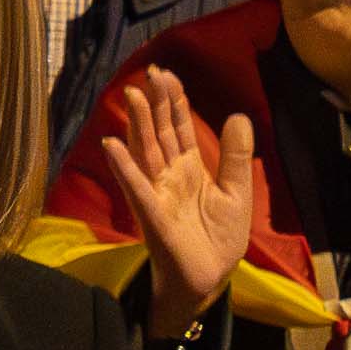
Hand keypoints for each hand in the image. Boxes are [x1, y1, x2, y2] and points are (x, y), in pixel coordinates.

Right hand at [94, 69, 258, 339]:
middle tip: (149, 72)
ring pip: (146, 152)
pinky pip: (137, 187)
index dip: (174, 101)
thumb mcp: (237, 192)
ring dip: (138, 124)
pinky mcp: (152, 215)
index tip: (166, 74)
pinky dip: (124, 167)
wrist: (210, 277)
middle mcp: (169, 175)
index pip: (179, 127)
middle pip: (160, 133)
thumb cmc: (219, 238)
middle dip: (155, 103)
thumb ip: (235, 155)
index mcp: (189, 168)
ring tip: (131, 94)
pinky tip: (112, 144)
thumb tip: (238, 115)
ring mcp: (157, 193)